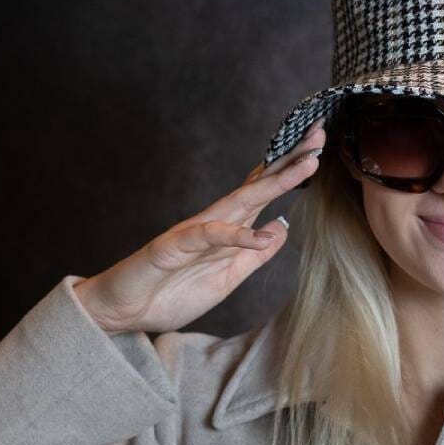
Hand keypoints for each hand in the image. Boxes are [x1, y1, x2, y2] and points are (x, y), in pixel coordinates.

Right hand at [73, 116, 326, 334]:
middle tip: (320, 132)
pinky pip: (209, 236)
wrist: (123, 312)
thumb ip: (254, 255)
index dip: (291, 172)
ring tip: (307, 164)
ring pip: (240, 200)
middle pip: (259, 185)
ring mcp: (194, 231)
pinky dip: (236, 235)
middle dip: (290, 159)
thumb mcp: (228, 277)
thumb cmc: (171, 292)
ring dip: (275, 181)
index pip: (264, 193)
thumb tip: (280, 228)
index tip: (319, 150)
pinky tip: (262, 234)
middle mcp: (215, 222)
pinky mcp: (174, 247)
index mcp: (229, 229)